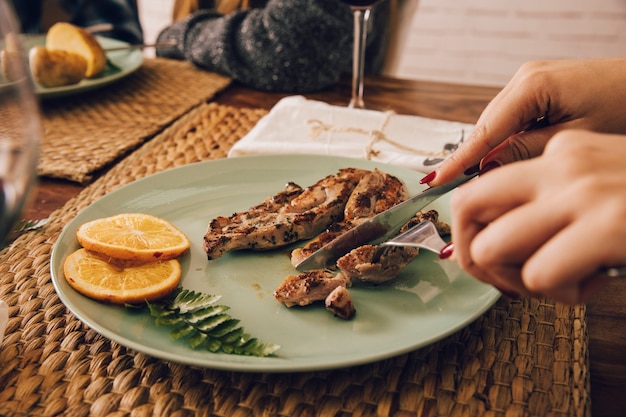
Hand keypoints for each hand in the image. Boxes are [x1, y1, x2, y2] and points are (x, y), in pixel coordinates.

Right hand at [427, 58, 625, 185]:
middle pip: (487, 128)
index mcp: (532, 86)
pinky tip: (509, 162)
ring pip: (499, 126)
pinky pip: (514, 121)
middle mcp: (525, 79)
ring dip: (493, 153)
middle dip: (475, 160)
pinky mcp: (541, 89)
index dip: (458, 162)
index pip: (484, 132)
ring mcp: (532, 81)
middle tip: (461, 196)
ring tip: (481, 185)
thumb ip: (526, 152)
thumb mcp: (576, 140)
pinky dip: (509, 142)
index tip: (434, 182)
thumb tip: (485, 169)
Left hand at [449, 130, 625, 303]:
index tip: (492, 255)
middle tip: (503, 277)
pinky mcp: (606, 227)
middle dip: (471, 252)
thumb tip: (498, 235)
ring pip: (490, 247)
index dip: (478, 230)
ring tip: (552, 283)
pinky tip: (591, 283)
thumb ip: (555, 197)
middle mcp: (563, 165)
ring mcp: (582, 193)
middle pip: (467, 206)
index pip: (485, 188)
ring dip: (511, 279)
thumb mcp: (605, 180)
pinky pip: (537, 276)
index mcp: (563, 149)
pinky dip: (559, 293)